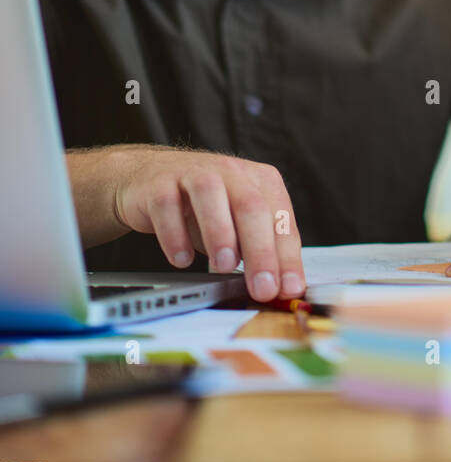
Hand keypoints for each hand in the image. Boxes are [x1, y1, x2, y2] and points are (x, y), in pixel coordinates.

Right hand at [112, 146, 304, 301]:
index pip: (281, 219)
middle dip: (260, 251)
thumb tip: (279, 288)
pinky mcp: (159, 184)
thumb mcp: (238, 226)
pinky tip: (182, 259)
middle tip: (262, 287)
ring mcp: (193, 174)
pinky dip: (174, 235)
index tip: (289, 289)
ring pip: (211, 194)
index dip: (287, 256)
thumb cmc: (203, 207)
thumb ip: (259, 251)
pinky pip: (167, 205)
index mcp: (260, 180)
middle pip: (251, 206)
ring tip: (224, 267)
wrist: (151, 179)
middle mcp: (230, 172)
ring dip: (220, 232)